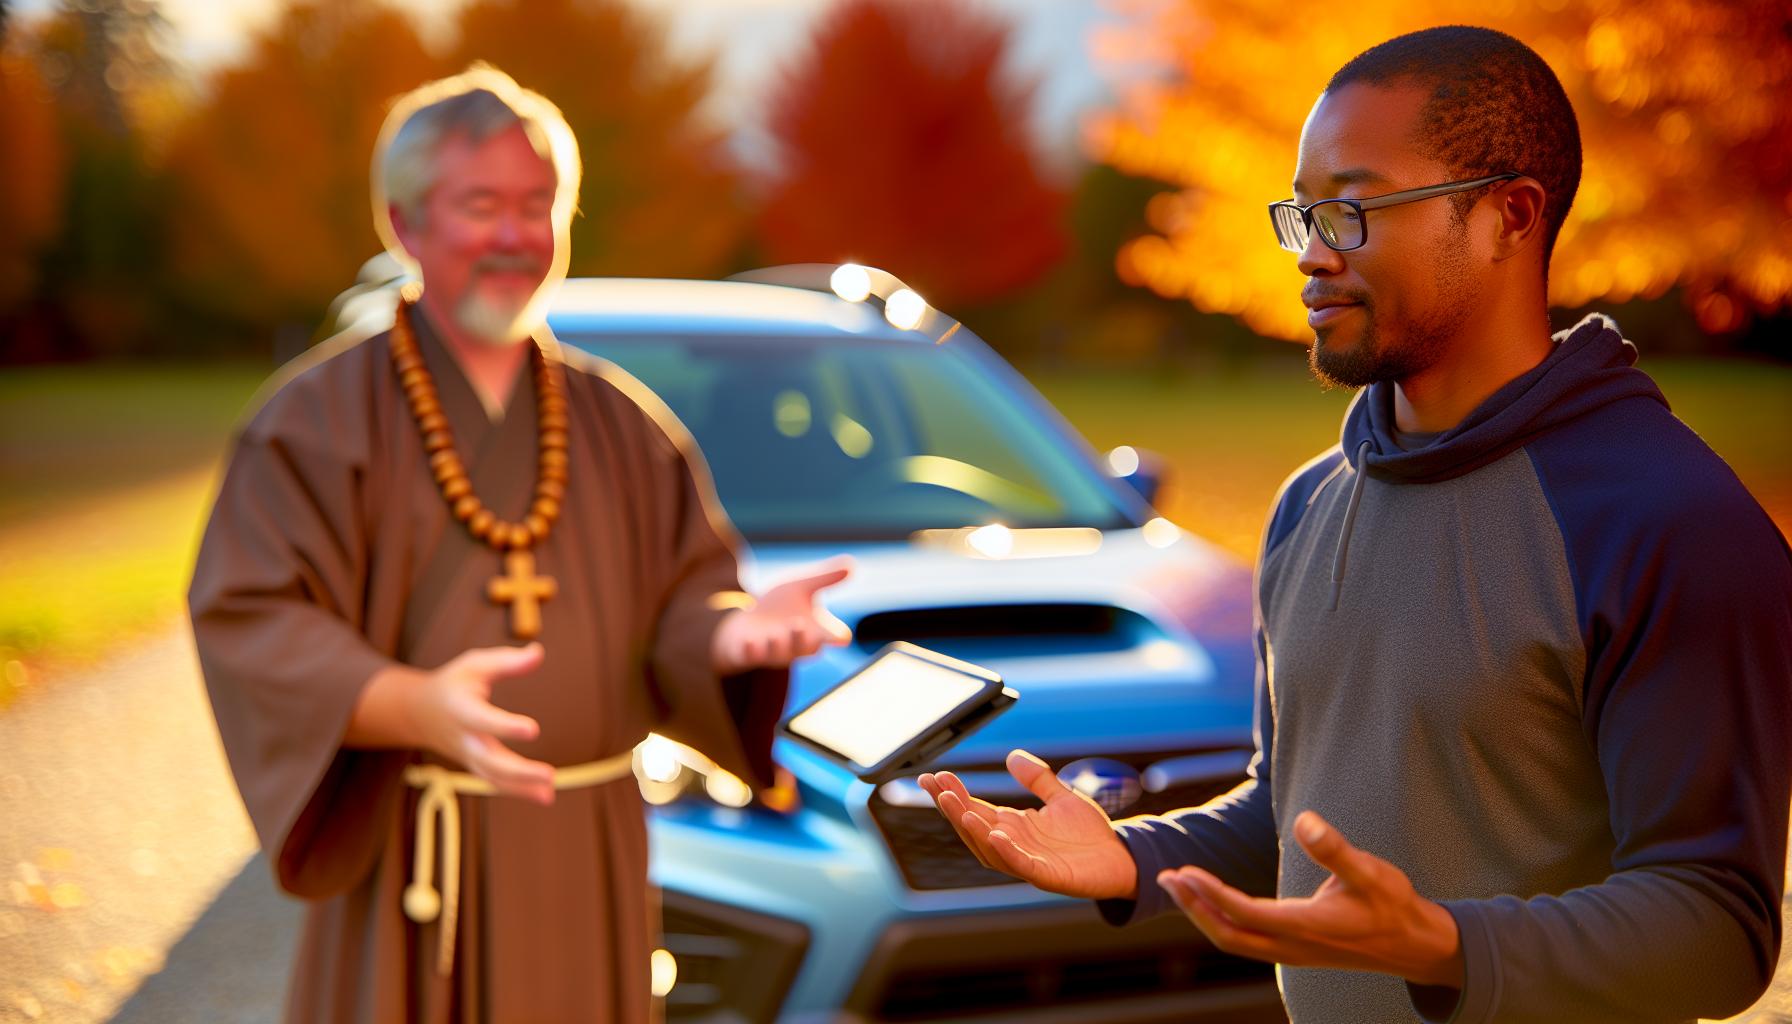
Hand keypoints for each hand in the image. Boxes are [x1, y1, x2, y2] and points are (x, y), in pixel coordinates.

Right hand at [408, 643, 555, 805]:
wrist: (419, 712)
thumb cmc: (454, 683)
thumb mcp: (475, 664)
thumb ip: (507, 661)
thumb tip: (539, 652)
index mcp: (461, 709)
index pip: (483, 720)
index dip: (506, 727)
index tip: (534, 729)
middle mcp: (464, 738)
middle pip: (489, 761)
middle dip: (519, 771)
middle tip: (549, 774)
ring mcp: (468, 756)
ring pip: (493, 777)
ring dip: (522, 787)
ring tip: (550, 792)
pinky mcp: (475, 766)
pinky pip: (496, 782)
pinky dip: (519, 791)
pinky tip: (546, 796)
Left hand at [711, 557, 853, 673]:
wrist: (747, 624)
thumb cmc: (780, 608)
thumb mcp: (800, 589)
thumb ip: (825, 579)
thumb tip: (852, 565)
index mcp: (814, 631)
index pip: (833, 637)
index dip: (838, 638)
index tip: (842, 637)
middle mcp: (796, 645)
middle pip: (806, 649)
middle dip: (803, 639)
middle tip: (799, 624)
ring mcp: (771, 651)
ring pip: (778, 653)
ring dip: (778, 644)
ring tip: (776, 634)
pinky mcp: (749, 653)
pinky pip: (751, 656)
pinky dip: (751, 650)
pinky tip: (750, 641)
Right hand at [917, 750, 1138, 899]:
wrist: (1121, 858)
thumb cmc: (1090, 834)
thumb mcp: (1062, 797)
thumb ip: (1039, 779)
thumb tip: (1012, 756)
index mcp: (1012, 826)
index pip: (974, 809)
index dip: (953, 794)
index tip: (932, 776)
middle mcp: (1013, 845)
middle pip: (974, 828)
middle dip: (953, 809)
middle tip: (936, 787)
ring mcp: (1029, 862)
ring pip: (990, 849)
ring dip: (973, 830)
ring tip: (957, 808)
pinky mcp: (1049, 876)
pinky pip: (1022, 865)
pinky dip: (1007, 852)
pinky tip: (996, 835)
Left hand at [1158, 810, 1462, 986]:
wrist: (1415, 946)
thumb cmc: (1393, 905)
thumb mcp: (1371, 872)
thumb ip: (1336, 849)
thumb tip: (1305, 820)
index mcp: (1307, 927)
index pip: (1245, 913)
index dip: (1211, 893)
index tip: (1184, 870)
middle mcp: (1293, 946)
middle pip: (1228, 935)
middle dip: (1193, 907)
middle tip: (1165, 877)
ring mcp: (1292, 953)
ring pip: (1235, 941)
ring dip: (1203, 915)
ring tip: (1179, 886)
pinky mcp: (1294, 951)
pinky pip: (1246, 941)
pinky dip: (1221, 922)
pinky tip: (1212, 901)